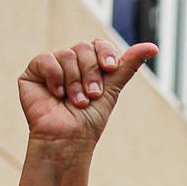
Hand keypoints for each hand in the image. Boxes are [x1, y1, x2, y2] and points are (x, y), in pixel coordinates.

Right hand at [17, 39, 157, 149]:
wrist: (68, 140)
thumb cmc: (88, 122)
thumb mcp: (112, 90)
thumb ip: (127, 66)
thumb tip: (153, 47)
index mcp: (89, 66)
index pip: (98, 45)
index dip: (105, 53)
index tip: (111, 68)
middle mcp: (70, 64)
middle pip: (83, 48)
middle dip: (91, 73)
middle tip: (91, 95)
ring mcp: (51, 68)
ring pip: (67, 55)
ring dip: (75, 82)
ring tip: (76, 102)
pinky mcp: (33, 73)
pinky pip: (46, 60)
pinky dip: (55, 77)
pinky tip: (57, 95)